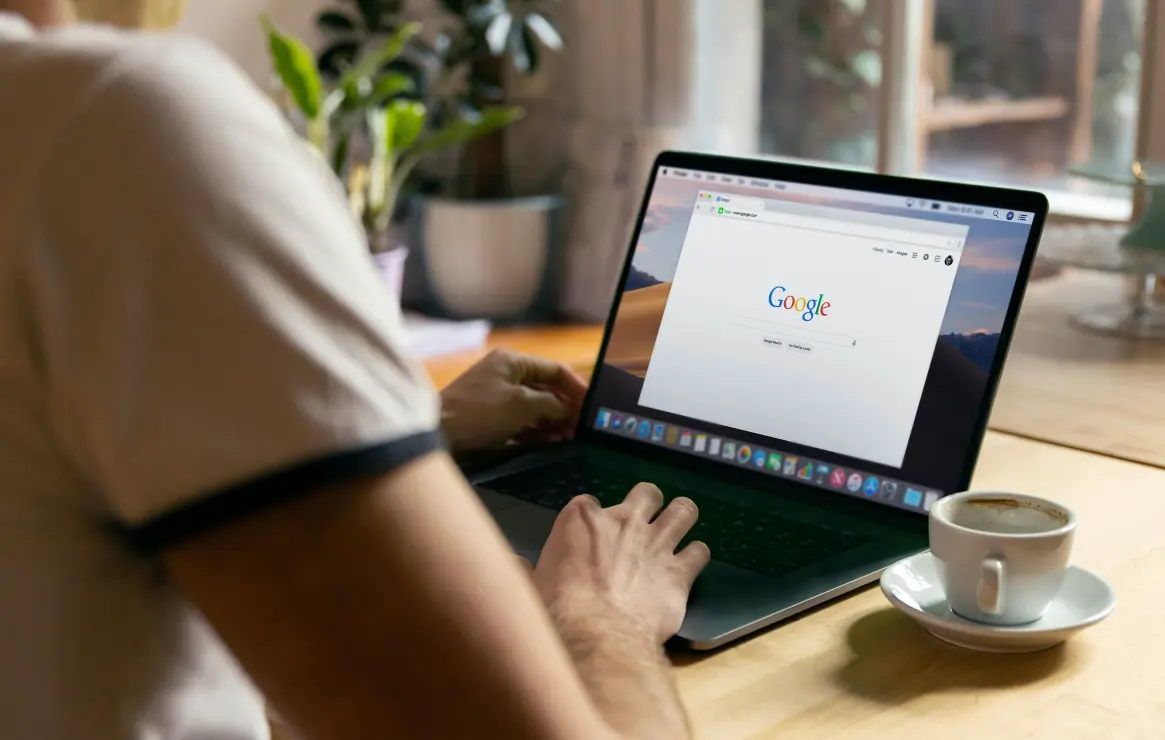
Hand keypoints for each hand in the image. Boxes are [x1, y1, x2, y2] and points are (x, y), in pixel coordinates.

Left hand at [439, 349, 587, 452]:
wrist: (438, 433)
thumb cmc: (481, 412)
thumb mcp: (523, 405)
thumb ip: (552, 404)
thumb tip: (568, 410)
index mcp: (513, 361)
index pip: (554, 369)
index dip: (577, 387)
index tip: (592, 406)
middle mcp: (505, 374)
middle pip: (545, 388)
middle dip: (565, 408)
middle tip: (582, 427)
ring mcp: (497, 396)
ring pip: (534, 407)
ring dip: (553, 421)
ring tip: (570, 438)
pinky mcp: (490, 417)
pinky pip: (520, 420)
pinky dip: (536, 430)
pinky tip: (550, 442)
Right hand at [531, 483, 710, 644]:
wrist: (596, 636)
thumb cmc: (556, 609)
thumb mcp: (529, 584)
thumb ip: (523, 568)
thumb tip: (510, 563)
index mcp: (581, 519)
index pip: (589, 503)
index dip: (592, 519)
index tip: (591, 536)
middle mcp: (624, 522)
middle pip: (646, 493)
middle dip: (648, 503)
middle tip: (644, 521)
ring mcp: (656, 543)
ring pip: (683, 511)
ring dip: (682, 517)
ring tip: (679, 526)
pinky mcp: (680, 572)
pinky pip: (700, 552)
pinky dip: (696, 556)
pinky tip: (690, 565)